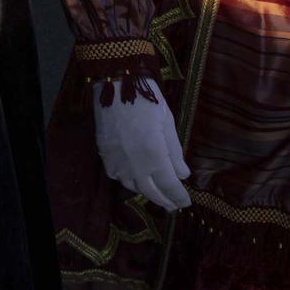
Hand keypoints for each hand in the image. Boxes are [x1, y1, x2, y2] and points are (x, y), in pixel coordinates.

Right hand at [93, 80, 191, 210]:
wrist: (115, 83)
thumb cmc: (147, 98)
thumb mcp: (167, 122)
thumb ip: (175, 152)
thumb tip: (183, 175)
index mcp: (154, 154)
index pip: (169, 185)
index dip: (179, 196)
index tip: (186, 203)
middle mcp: (134, 162)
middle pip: (150, 191)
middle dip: (164, 201)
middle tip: (173, 206)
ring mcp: (117, 159)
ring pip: (131, 186)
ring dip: (146, 192)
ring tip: (156, 193)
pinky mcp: (104, 153)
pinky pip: (116, 175)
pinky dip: (127, 180)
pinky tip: (134, 178)